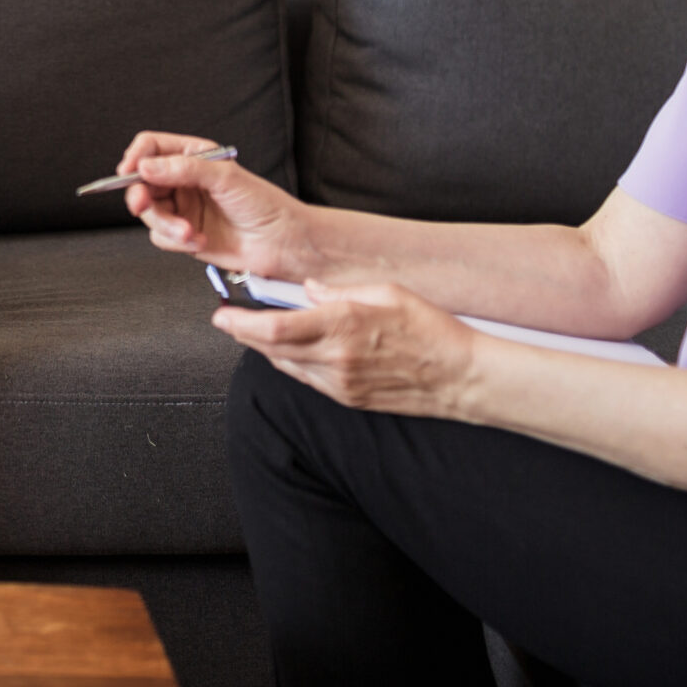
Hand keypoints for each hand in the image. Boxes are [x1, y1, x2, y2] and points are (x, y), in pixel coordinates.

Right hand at [116, 130, 303, 276]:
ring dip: (165, 224)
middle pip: (142, 182)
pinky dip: (176, 240)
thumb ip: (184, 169)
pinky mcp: (184, 234)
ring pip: (149, 212)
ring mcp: (183, 208)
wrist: (282, 245)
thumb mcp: (225, 178)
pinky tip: (198, 240)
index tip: (129, 171)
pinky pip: (161, 236)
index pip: (152, 148)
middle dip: (142, 196)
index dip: (136, 157)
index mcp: (194, 156)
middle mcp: (185, 181)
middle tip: (142, 205)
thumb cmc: (265, 206)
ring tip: (188, 231)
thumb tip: (147, 166)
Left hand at [219, 279, 478, 418]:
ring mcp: (341, 383)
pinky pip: (307, 380)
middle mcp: (336, 358)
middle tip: (229, 320)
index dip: (241, 324)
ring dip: (265, 349)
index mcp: (343, 325)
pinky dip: (290, 363)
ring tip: (253, 331)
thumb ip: (340, 289)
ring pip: (286, 366)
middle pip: (271, 349)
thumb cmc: (433, 330)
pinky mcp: (349, 399)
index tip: (223, 315)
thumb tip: (307, 287)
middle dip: (244, 334)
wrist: (463, 378)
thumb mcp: (388, 292)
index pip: (275, 328)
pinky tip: (289, 351)